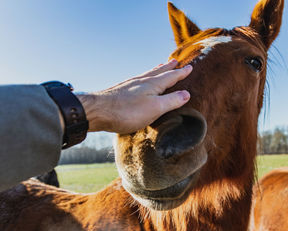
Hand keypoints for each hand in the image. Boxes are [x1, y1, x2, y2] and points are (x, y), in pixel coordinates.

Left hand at [77, 59, 191, 133]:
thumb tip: (187, 93)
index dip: (181, 73)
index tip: (189, 67)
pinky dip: (144, 77)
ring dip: (156, 70)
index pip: (171, 77)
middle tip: (175, 61)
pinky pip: (138, 79)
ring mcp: (130, 84)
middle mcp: (142, 81)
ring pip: (147, 74)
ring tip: (160, 66)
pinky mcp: (121, 90)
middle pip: (158, 72)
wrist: (98, 111)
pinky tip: (140, 80)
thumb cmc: (127, 112)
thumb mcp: (155, 109)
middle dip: (168, 67)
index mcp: (153, 85)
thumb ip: (171, 101)